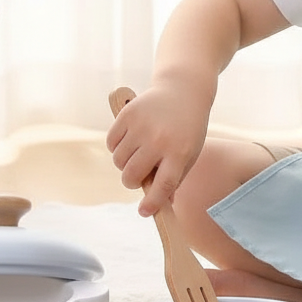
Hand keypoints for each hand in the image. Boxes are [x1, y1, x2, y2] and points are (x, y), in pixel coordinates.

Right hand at [106, 83, 209, 215]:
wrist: (183, 90)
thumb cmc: (188, 128)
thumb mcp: (190, 153)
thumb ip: (175, 178)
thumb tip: (158, 204)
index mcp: (179, 151)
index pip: (163, 185)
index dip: (152, 203)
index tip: (144, 211)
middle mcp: (159, 139)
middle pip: (132, 176)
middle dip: (132, 182)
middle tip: (139, 176)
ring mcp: (142, 126)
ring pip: (119, 161)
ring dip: (125, 164)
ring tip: (138, 154)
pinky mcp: (127, 114)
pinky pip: (111, 143)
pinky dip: (117, 147)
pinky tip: (130, 141)